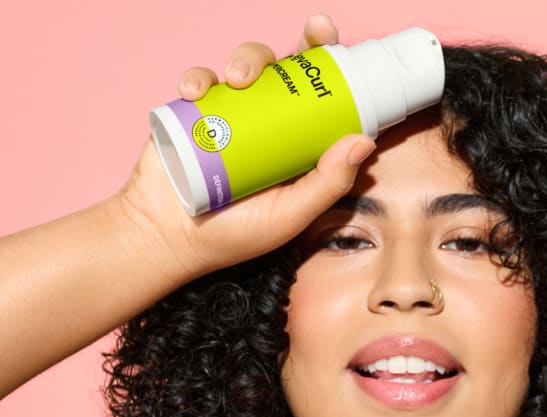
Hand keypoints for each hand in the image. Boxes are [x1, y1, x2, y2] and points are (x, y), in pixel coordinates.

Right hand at [119, 15, 374, 281]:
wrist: (169, 239)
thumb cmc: (237, 234)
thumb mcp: (291, 215)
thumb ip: (327, 184)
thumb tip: (363, 141)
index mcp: (299, 144)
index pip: (326, 102)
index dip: (339, 73)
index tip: (348, 51)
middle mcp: (270, 122)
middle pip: (293, 71)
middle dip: (306, 44)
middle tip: (314, 32)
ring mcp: (232, 114)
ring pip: (248, 66)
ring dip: (249, 59)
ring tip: (238, 80)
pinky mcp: (194, 112)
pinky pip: (199, 81)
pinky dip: (197, 79)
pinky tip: (194, 93)